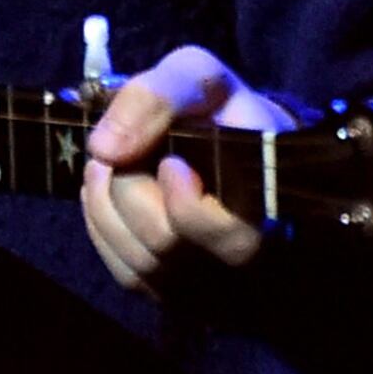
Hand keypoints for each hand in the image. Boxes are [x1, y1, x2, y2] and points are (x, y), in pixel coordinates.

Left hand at [82, 43, 372, 297]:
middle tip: (128, 150)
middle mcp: (247, 259)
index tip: (172, 163)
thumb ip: (157, 96)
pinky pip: (125, 273)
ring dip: (107, 202)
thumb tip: (104, 147)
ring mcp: (211, 283)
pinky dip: (103, 227)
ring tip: (114, 164)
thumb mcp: (198, 78)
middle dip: (129, 185)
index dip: (187, 203)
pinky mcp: (177, 295)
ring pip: (139, 261)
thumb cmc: (221, 111)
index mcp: (268, 206)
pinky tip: (112, 195)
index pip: (229, 236)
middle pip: (165, 242)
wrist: (235, 144)